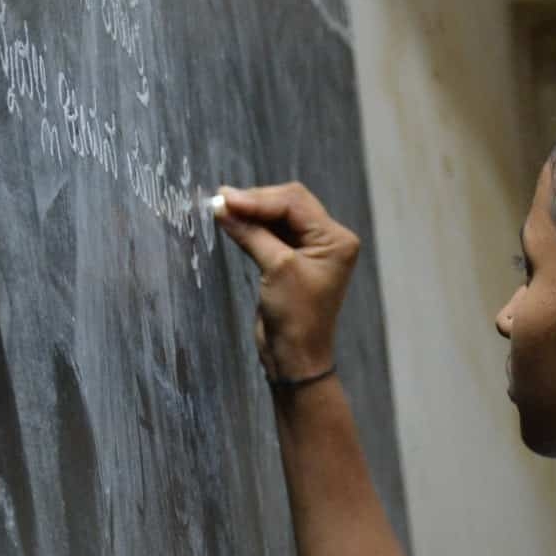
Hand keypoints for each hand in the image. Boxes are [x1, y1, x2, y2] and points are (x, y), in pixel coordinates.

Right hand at [213, 182, 360, 382]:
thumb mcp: (276, 268)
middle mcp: (327, 239)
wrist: (295, 356)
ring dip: (251, 212)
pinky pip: (272, 233)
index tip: (225, 199)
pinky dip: (252, 227)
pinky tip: (233, 222)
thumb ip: (252, 233)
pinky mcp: (292, 260)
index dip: (258, 199)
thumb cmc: (296, 316)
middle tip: (221, 200)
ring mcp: (310, 249)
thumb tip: (223, 206)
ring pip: (278, 217)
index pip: (294, 203)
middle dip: (255, 201)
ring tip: (222, 208)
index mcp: (334, 239)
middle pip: (288, 204)